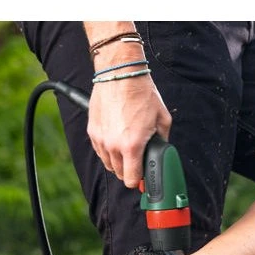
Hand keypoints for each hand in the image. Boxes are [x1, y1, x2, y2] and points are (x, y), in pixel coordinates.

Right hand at [88, 74, 171, 188]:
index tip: (142, 177)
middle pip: (119, 173)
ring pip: (108, 164)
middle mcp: (113, 145)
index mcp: (132, 146)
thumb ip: (162, 140)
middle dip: (130, 170)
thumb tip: (161, 152)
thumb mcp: (162, 118)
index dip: (139, 181)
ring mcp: (100, 139)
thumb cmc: (142, 93)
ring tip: (126, 147)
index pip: (131, 179)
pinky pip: (99, 150)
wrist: (120, 73)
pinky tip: (116, 139)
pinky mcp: (92, 130)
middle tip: (137, 160)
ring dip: (117, 161)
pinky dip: (107, 149)